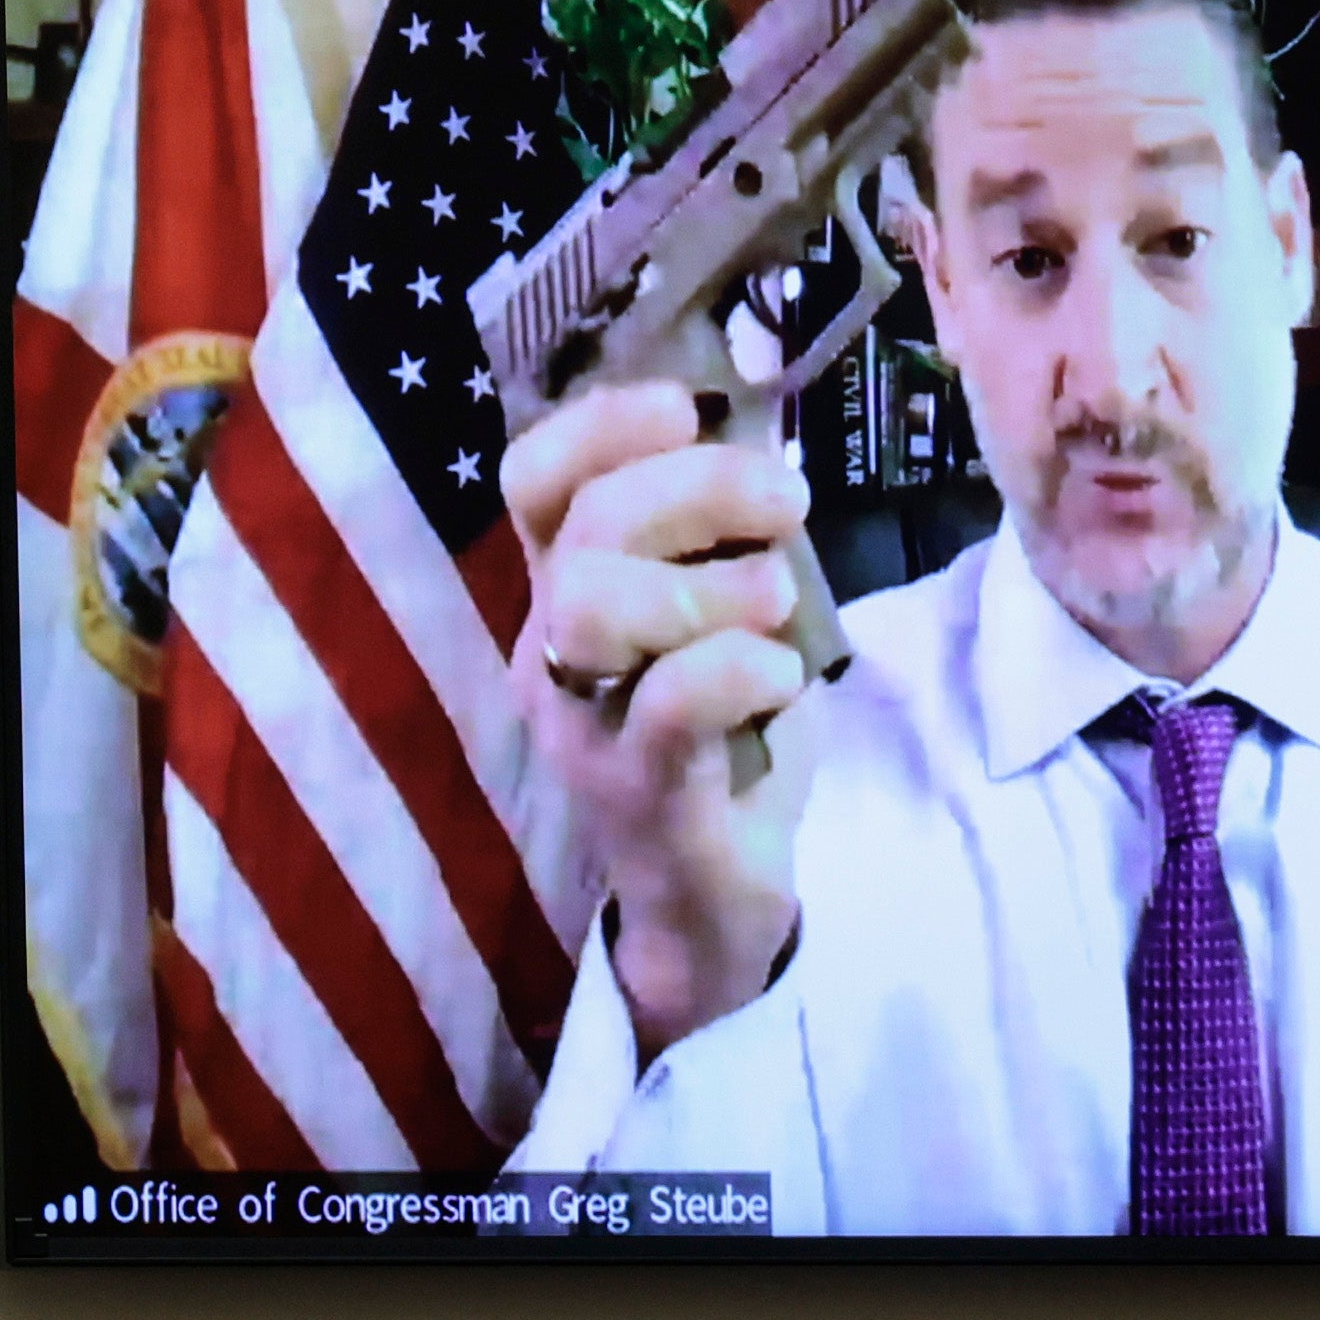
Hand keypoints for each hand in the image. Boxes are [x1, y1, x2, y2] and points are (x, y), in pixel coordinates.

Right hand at [503, 382, 813, 1057]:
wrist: (711, 909)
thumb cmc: (721, 747)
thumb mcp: (723, 619)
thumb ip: (724, 534)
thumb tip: (760, 418)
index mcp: (562, 596)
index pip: (531, 480)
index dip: (600, 425)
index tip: (685, 410)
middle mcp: (549, 655)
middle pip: (583, 531)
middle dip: (696, 490)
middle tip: (788, 505)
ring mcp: (584, 728)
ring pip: (596, 608)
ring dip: (713, 585)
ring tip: (778, 605)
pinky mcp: (641, 793)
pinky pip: (670, 703)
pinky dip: (740, 666)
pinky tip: (781, 679)